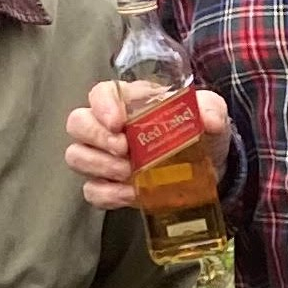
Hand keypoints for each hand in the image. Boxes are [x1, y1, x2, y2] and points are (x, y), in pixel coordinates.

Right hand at [66, 76, 233, 215]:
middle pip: (77, 123)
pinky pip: (91, 190)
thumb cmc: (200, 132)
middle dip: (97, 137)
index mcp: (129, 101)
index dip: (103, 106)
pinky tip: (130, 193)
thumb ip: (210, 109)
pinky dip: (108, 194)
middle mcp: (108, 126)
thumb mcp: (210, 114)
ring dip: (100, 166)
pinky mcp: (109, 185)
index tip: (118, 122)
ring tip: (130, 172)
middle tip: (125, 150)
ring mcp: (104, 156)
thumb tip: (208, 120)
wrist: (208, 167)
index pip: (101, 93)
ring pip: (76, 156)